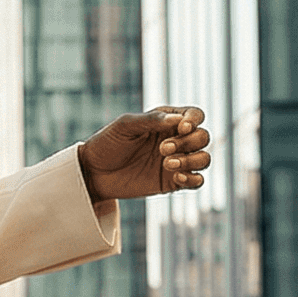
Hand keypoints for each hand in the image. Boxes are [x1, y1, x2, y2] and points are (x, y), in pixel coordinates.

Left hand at [78, 107, 210, 200]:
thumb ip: (151, 120)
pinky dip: (193, 179)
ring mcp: (176, 161)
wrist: (94, 173)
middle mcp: (175, 139)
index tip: (182, 127)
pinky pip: (197, 181)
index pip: (194, 115)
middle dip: (188, 142)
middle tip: (162, 149)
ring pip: (204, 158)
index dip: (194, 119)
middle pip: (202, 137)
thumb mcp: (125, 126)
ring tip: (167, 164)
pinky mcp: (172, 182)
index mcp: (166, 121)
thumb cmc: (107, 143)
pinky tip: (177, 177)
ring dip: (192, 160)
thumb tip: (178, 120)